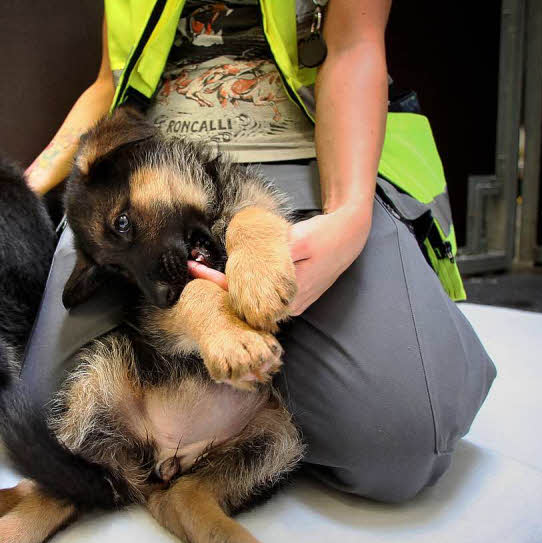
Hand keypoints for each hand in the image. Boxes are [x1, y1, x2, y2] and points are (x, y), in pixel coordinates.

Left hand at [187, 205, 370, 315]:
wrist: (349, 234)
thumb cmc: (326, 235)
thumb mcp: (302, 240)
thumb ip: (279, 255)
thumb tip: (252, 266)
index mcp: (290, 296)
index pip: (248, 297)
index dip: (220, 285)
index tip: (197, 273)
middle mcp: (289, 307)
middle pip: (247, 304)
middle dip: (220, 287)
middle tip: (192, 269)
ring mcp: (291, 305)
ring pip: (254, 302)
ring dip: (231, 287)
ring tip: (202, 271)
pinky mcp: (291, 298)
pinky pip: (263, 296)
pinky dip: (245, 286)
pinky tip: (229, 275)